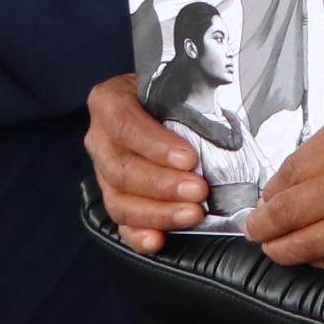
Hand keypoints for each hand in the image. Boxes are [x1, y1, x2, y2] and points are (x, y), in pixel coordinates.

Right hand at [86, 74, 210, 250]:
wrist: (161, 102)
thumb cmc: (170, 91)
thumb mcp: (174, 83)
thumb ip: (186, 102)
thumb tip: (223, 127)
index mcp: (109, 102)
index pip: (125, 125)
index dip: (155, 145)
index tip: (189, 159)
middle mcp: (99, 138)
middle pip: (122, 169)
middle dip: (163, 185)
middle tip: (199, 191)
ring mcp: (103, 172)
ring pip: (119, 199)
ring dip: (157, 212)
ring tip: (192, 214)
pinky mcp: (114, 197)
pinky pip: (120, 222)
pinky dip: (138, 234)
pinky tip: (158, 240)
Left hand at [244, 101, 323, 269]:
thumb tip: (289, 180)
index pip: (287, 173)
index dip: (268, 191)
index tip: (263, 198)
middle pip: (286, 214)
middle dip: (261, 226)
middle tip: (254, 229)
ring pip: (306, 247)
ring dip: (281, 249)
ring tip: (274, 246)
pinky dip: (319, 259)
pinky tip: (313, 253)